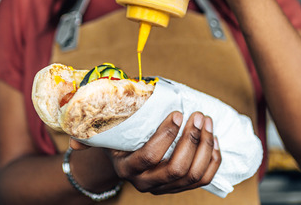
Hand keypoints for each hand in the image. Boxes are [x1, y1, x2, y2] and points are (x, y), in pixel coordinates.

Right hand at [102, 111, 220, 194]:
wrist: (125, 159)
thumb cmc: (119, 138)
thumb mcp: (108, 133)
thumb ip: (100, 129)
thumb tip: (87, 129)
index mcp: (127, 168)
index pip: (149, 156)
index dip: (166, 135)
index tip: (177, 113)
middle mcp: (145, 183)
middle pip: (176, 168)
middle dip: (192, 140)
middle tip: (198, 115)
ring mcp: (164, 188)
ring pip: (193, 175)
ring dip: (205, 147)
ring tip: (207, 122)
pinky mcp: (180, 188)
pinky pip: (203, 179)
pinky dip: (213, 160)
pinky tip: (213, 139)